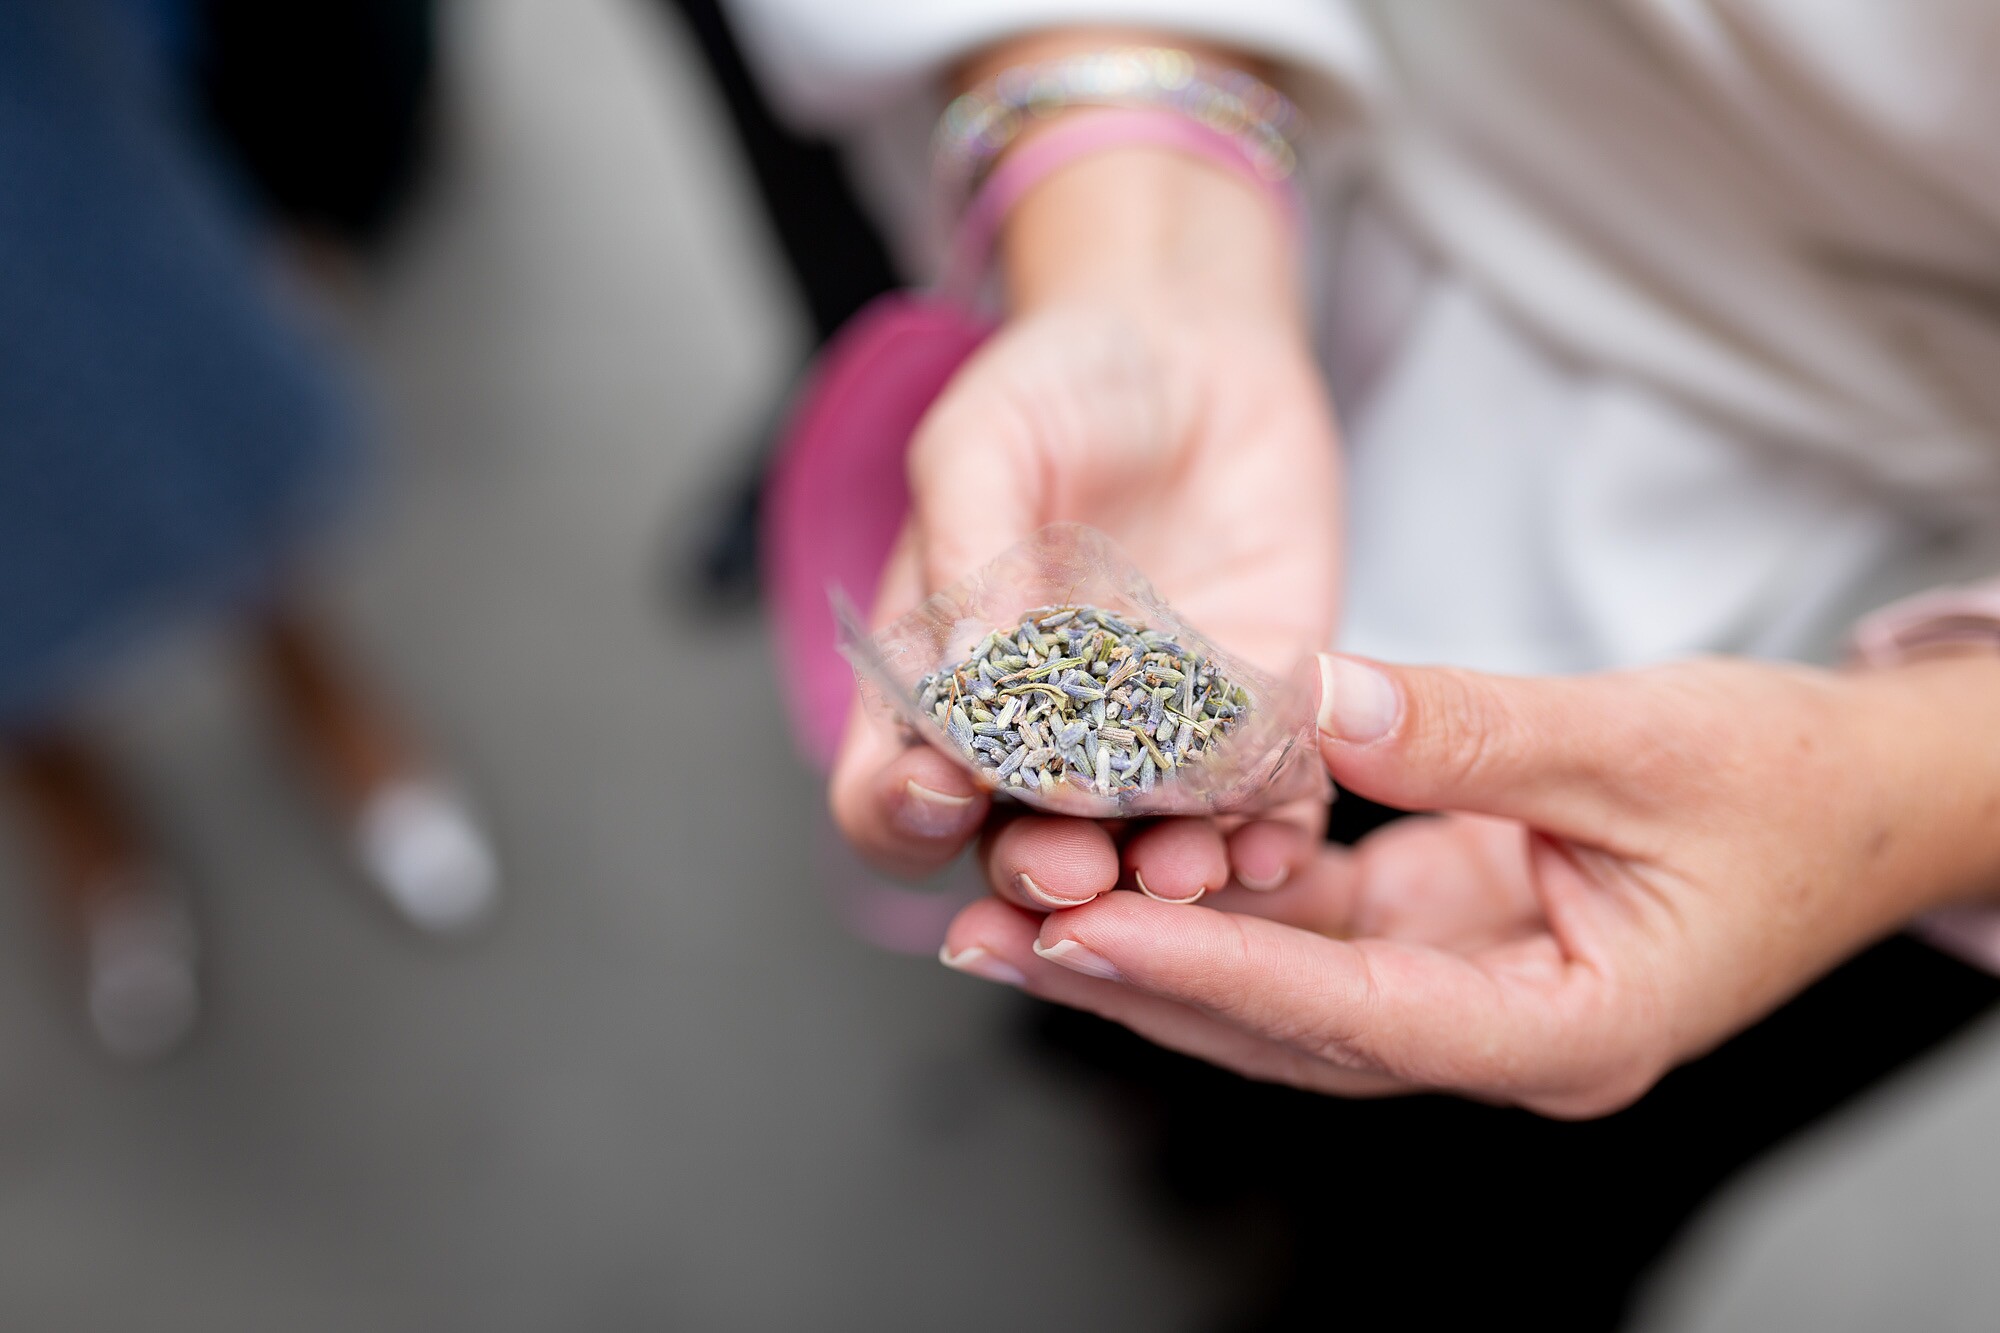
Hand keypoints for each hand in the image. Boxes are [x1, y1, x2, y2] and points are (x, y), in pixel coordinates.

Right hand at [830, 133, 1341, 896]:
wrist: (1198, 349)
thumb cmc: (1062, 385)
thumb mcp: (985, 439)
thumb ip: (968, 549)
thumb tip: (961, 677)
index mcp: (939, 687)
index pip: (889, 796)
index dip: (901, 814)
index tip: (946, 786)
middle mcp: (1036, 740)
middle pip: (1013, 854)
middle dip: (1041, 873)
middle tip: (1074, 864)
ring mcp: (1146, 744)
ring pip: (1141, 855)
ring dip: (1160, 879)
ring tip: (1190, 867)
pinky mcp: (1250, 727)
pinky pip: (1257, 810)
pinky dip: (1267, 838)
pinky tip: (1277, 837)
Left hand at [940, 651, 1999, 1116]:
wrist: (1869, 796)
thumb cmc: (1794, 784)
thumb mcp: (1643, 739)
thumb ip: (1471, 729)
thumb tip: (1310, 702)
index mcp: (1571, 1030)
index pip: (1364, 1016)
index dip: (1218, 976)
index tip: (1088, 933)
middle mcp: (1500, 1033)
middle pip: (1291, 1028)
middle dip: (1140, 982)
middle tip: (992, 938)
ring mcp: (1470, 990)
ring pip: (1283, 986)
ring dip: (1156, 944)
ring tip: (1014, 904)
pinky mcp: (1447, 932)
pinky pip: (1313, 925)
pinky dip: (1221, 891)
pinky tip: (1126, 851)